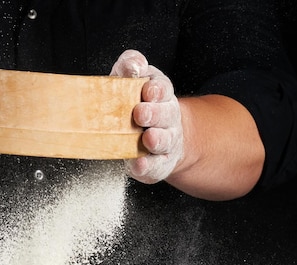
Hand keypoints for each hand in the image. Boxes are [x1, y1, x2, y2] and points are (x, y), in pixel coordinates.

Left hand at [110, 50, 183, 183]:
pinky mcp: (158, 163)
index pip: (162, 87)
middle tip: (140, 113)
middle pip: (166, 114)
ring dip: (156, 139)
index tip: (147, 90)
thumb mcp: (129, 81)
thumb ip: (128, 67)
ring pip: (165, 140)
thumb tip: (133, 65)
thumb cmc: (132, 103)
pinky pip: (156, 166)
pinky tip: (138, 164)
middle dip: (155, 113)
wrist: (150, 134)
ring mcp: (166, 141)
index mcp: (159, 93)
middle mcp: (167, 117)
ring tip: (147, 138)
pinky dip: (148, 166)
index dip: (156, 89)